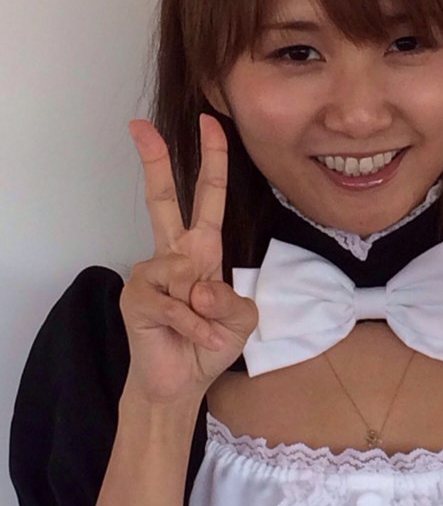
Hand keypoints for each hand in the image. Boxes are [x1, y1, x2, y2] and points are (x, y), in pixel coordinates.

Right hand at [121, 113, 257, 407]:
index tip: (209, 123)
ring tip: (201, 330)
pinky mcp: (137, 296)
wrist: (181, 382)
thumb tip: (198, 287)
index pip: (207, 196)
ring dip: (206, 313)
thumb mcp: (242, 320)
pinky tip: (193, 339)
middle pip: (161, 199)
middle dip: (153, 160)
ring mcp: (150, 273)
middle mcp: (173, 255)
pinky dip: (195, 328)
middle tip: (138, 125)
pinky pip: (177, 306)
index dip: (211, 159)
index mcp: (202, 250)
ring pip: (188, 276)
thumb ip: (232, 299)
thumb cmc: (211, 343)